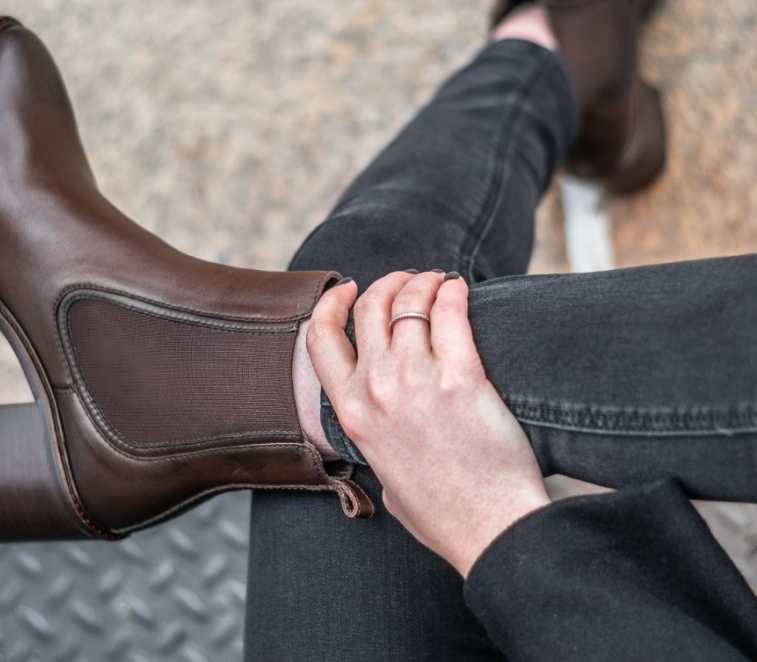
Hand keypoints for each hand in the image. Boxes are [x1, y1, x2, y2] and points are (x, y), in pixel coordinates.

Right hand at [308, 271, 549, 576]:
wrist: (490, 530)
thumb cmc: (440, 511)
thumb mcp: (380, 474)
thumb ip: (372, 439)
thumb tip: (380, 423)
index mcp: (350, 412)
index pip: (320, 336)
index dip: (330, 303)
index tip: (348, 289)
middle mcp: (376, 390)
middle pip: (369, 307)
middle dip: (387, 283)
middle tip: (409, 280)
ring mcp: (416, 381)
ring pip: (409, 303)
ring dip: (424, 282)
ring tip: (440, 282)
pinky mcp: (461, 377)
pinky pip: (450, 313)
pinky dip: (454, 292)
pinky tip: (461, 290)